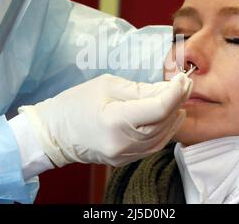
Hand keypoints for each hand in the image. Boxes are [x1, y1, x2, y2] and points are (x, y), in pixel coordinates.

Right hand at [18, 73, 191, 166]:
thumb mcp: (106, 85)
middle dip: (178, 101)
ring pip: (162, 137)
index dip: (175, 92)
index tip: (182, 79)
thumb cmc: (75, 103)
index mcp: (115, 120)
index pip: (158, 108)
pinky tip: (168, 117)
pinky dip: (164, 130)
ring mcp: (124, 155)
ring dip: (174, 116)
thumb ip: (140, 89)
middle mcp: (123, 142)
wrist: (54, 133)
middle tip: (185, 85)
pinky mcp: (125, 160)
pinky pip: (153, 146)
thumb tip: (166, 88)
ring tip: (179, 99)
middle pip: (163, 122)